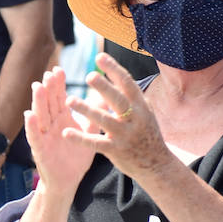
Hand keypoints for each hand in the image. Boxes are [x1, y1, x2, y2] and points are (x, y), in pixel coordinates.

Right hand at [25, 67, 95, 194]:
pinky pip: (34, 137)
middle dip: (48, 88)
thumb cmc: (76, 157)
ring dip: (38, 101)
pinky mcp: (39, 150)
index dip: (58, 85)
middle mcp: (51, 125)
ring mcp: (44, 136)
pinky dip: (30, 126)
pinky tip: (28, 115)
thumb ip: (94, 117)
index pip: (59, 98)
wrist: (68, 181)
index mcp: (62, 119)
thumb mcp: (88, 134)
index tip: (58, 70)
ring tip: (37, 86)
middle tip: (49, 73)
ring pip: (40, 116)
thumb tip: (106, 100)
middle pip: (48, 103)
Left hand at [63, 53, 174, 183]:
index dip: (113, 69)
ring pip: (104, 120)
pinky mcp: (116, 151)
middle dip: (104, 87)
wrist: (156, 164)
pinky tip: (66, 133)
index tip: (99, 56)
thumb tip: (116, 72)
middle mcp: (135, 118)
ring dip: (86, 110)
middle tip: (88, 75)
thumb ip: (130, 95)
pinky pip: (96, 143)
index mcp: (141, 105)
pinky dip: (80, 139)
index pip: (127, 83)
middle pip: (118, 99)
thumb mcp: (144, 112)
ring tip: (69, 100)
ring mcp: (125, 135)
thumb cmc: (146, 133)